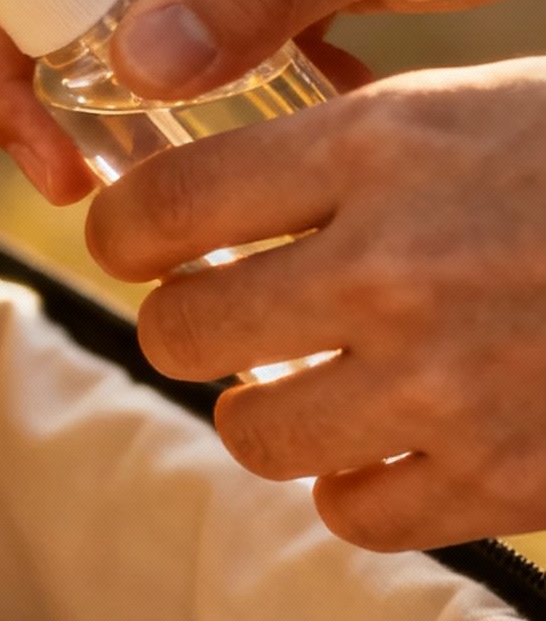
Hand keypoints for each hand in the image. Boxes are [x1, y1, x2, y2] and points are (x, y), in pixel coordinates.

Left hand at [84, 60, 545, 549]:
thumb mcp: (482, 109)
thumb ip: (357, 153)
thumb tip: (221, 206)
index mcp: (383, 147)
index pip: (164, 203)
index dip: (127, 232)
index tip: (136, 245)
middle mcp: (391, 269)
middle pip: (182, 331)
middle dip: (190, 326)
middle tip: (228, 319)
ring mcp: (439, 387)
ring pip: (252, 433)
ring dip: (270, 411)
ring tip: (321, 383)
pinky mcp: (493, 480)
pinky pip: (349, 511)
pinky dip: (361, 486)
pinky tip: (403, 442)